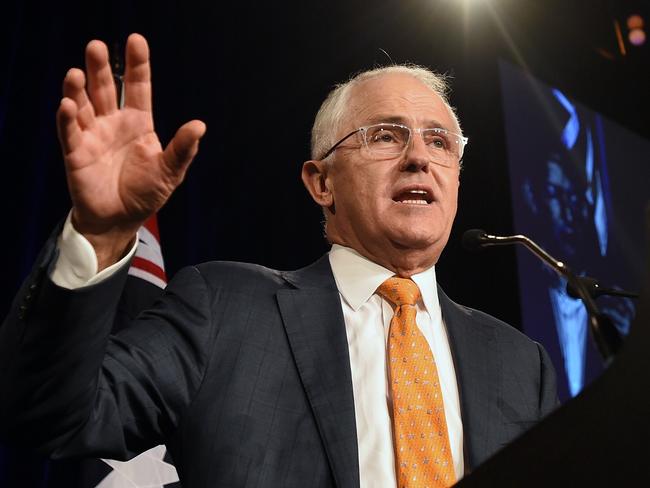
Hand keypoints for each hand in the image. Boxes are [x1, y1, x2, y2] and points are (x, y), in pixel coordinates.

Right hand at [56, 33, 204, 269]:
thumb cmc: (146, 193)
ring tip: (76, 73)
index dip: (138, 65)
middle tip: (96, 46)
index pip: (138, 87)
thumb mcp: (170, 171)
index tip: (137, 40)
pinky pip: (70, 131)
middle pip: (106, 88)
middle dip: (100, 68)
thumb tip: (200, 125)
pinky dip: (68, 117)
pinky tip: (68, 105)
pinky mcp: (76, 152)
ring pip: (83, 104)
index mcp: (139, 123)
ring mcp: (93, 135)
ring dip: (77, 88)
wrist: (120, 220)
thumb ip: (182, 149)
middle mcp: (113, 123)